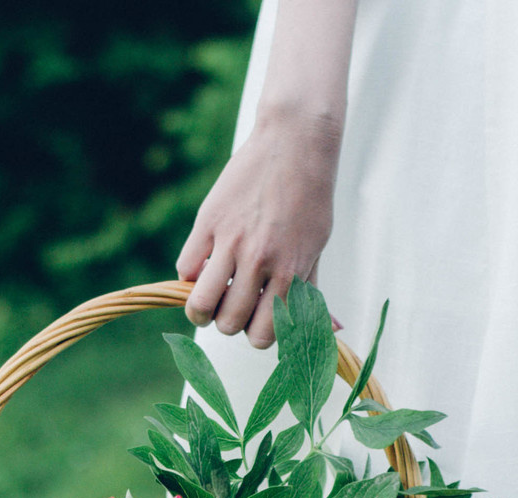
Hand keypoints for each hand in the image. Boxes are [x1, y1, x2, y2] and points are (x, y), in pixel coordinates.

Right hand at [176, 109, 342, 347]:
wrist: (294, 143)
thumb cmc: (310, 198)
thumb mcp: (317, 246)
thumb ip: (313, 291)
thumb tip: (332, 330)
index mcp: (291, 272)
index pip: (264, 335)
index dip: (257, 335)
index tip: (256, 320)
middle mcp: (261, 261)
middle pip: (229, 323)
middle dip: (229, 321)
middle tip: (234, 303)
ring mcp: (232, 241)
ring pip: (201, 304)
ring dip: (202, 309)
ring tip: (208, 298)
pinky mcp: (209, 221)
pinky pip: (185, 269)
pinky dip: (191, 276)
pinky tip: (204, 266)